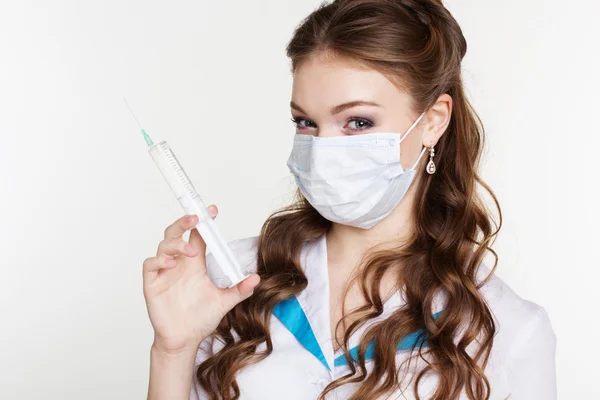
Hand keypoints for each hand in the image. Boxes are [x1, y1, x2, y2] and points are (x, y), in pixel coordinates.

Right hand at [142, 205, 259, 353]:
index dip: (203, 222)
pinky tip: (171, 264)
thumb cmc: (201, 319)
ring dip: (176, 243)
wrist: (184, 340)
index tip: (212, 211)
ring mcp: (164, 273)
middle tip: (196, 219)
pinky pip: (150, 265)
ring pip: (164, 246)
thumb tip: (257, 278)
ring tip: (190, 250)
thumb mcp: (224, 302)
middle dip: (184, 222)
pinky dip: (159, 261)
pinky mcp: (152, 284)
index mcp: (195, 264)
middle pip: (176, 233)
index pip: (198, 236)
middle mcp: (179, 264)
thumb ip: (239, 290)